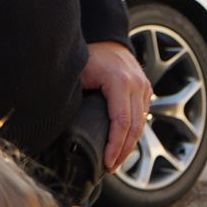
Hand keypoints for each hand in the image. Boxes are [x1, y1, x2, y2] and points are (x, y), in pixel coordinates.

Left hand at [81, 40, 150, 171]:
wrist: (106, 38)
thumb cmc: (88, 57)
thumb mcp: (77, 76)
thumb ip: (75, 99)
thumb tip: (61, 126)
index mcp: (120, 82)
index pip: (121, 123)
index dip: (114, 147)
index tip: (106, 164)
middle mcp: (137, 85)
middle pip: (134, 128)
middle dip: (122, 151)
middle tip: (109, 168)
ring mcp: (144, 87)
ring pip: (141, 124)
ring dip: (128, 144)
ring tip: (114, 161)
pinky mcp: (146, 89)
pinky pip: (142, 116)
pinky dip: (133, 132)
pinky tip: (121, 144)